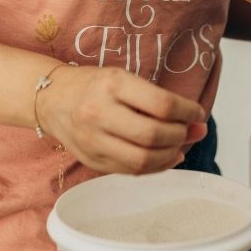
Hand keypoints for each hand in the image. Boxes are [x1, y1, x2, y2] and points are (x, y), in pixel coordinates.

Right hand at [36, 65, 206, 174]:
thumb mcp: (124, 79)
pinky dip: (155, 167)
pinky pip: (131, 171)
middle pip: (153, 135)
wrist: (51, 98)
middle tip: (189, 130)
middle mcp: (100, 113)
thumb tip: (198, 123)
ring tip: (178, 145)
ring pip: (142, 160)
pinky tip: (164, 157)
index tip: (198, 113)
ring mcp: (93, 140)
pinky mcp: (92, 160)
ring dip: (170, 155)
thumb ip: (159, 101)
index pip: (161, 104)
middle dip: (180, 135)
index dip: (187, 112)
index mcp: (113, 85)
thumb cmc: (95, 85)